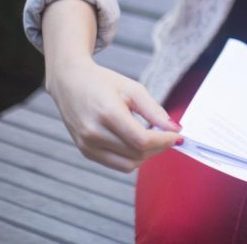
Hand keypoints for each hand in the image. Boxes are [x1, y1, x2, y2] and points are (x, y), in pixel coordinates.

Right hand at [46, 56, 180, 171]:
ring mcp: (86, 145)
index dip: (164, 141)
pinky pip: (115, 164)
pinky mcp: (85, 151)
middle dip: (159, 147)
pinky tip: (138, 143)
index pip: (142, 140)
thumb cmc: (102, 82)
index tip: (177, 136)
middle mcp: (94, 133)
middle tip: (169, 136)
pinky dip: (132, 158)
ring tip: (155, 139)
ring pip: (127, 164)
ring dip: (147, 156)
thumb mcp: (132, 89)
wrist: (69, 82)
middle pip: (136, 154)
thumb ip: (154, 110)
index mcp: (107, 114)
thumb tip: (175, 128)